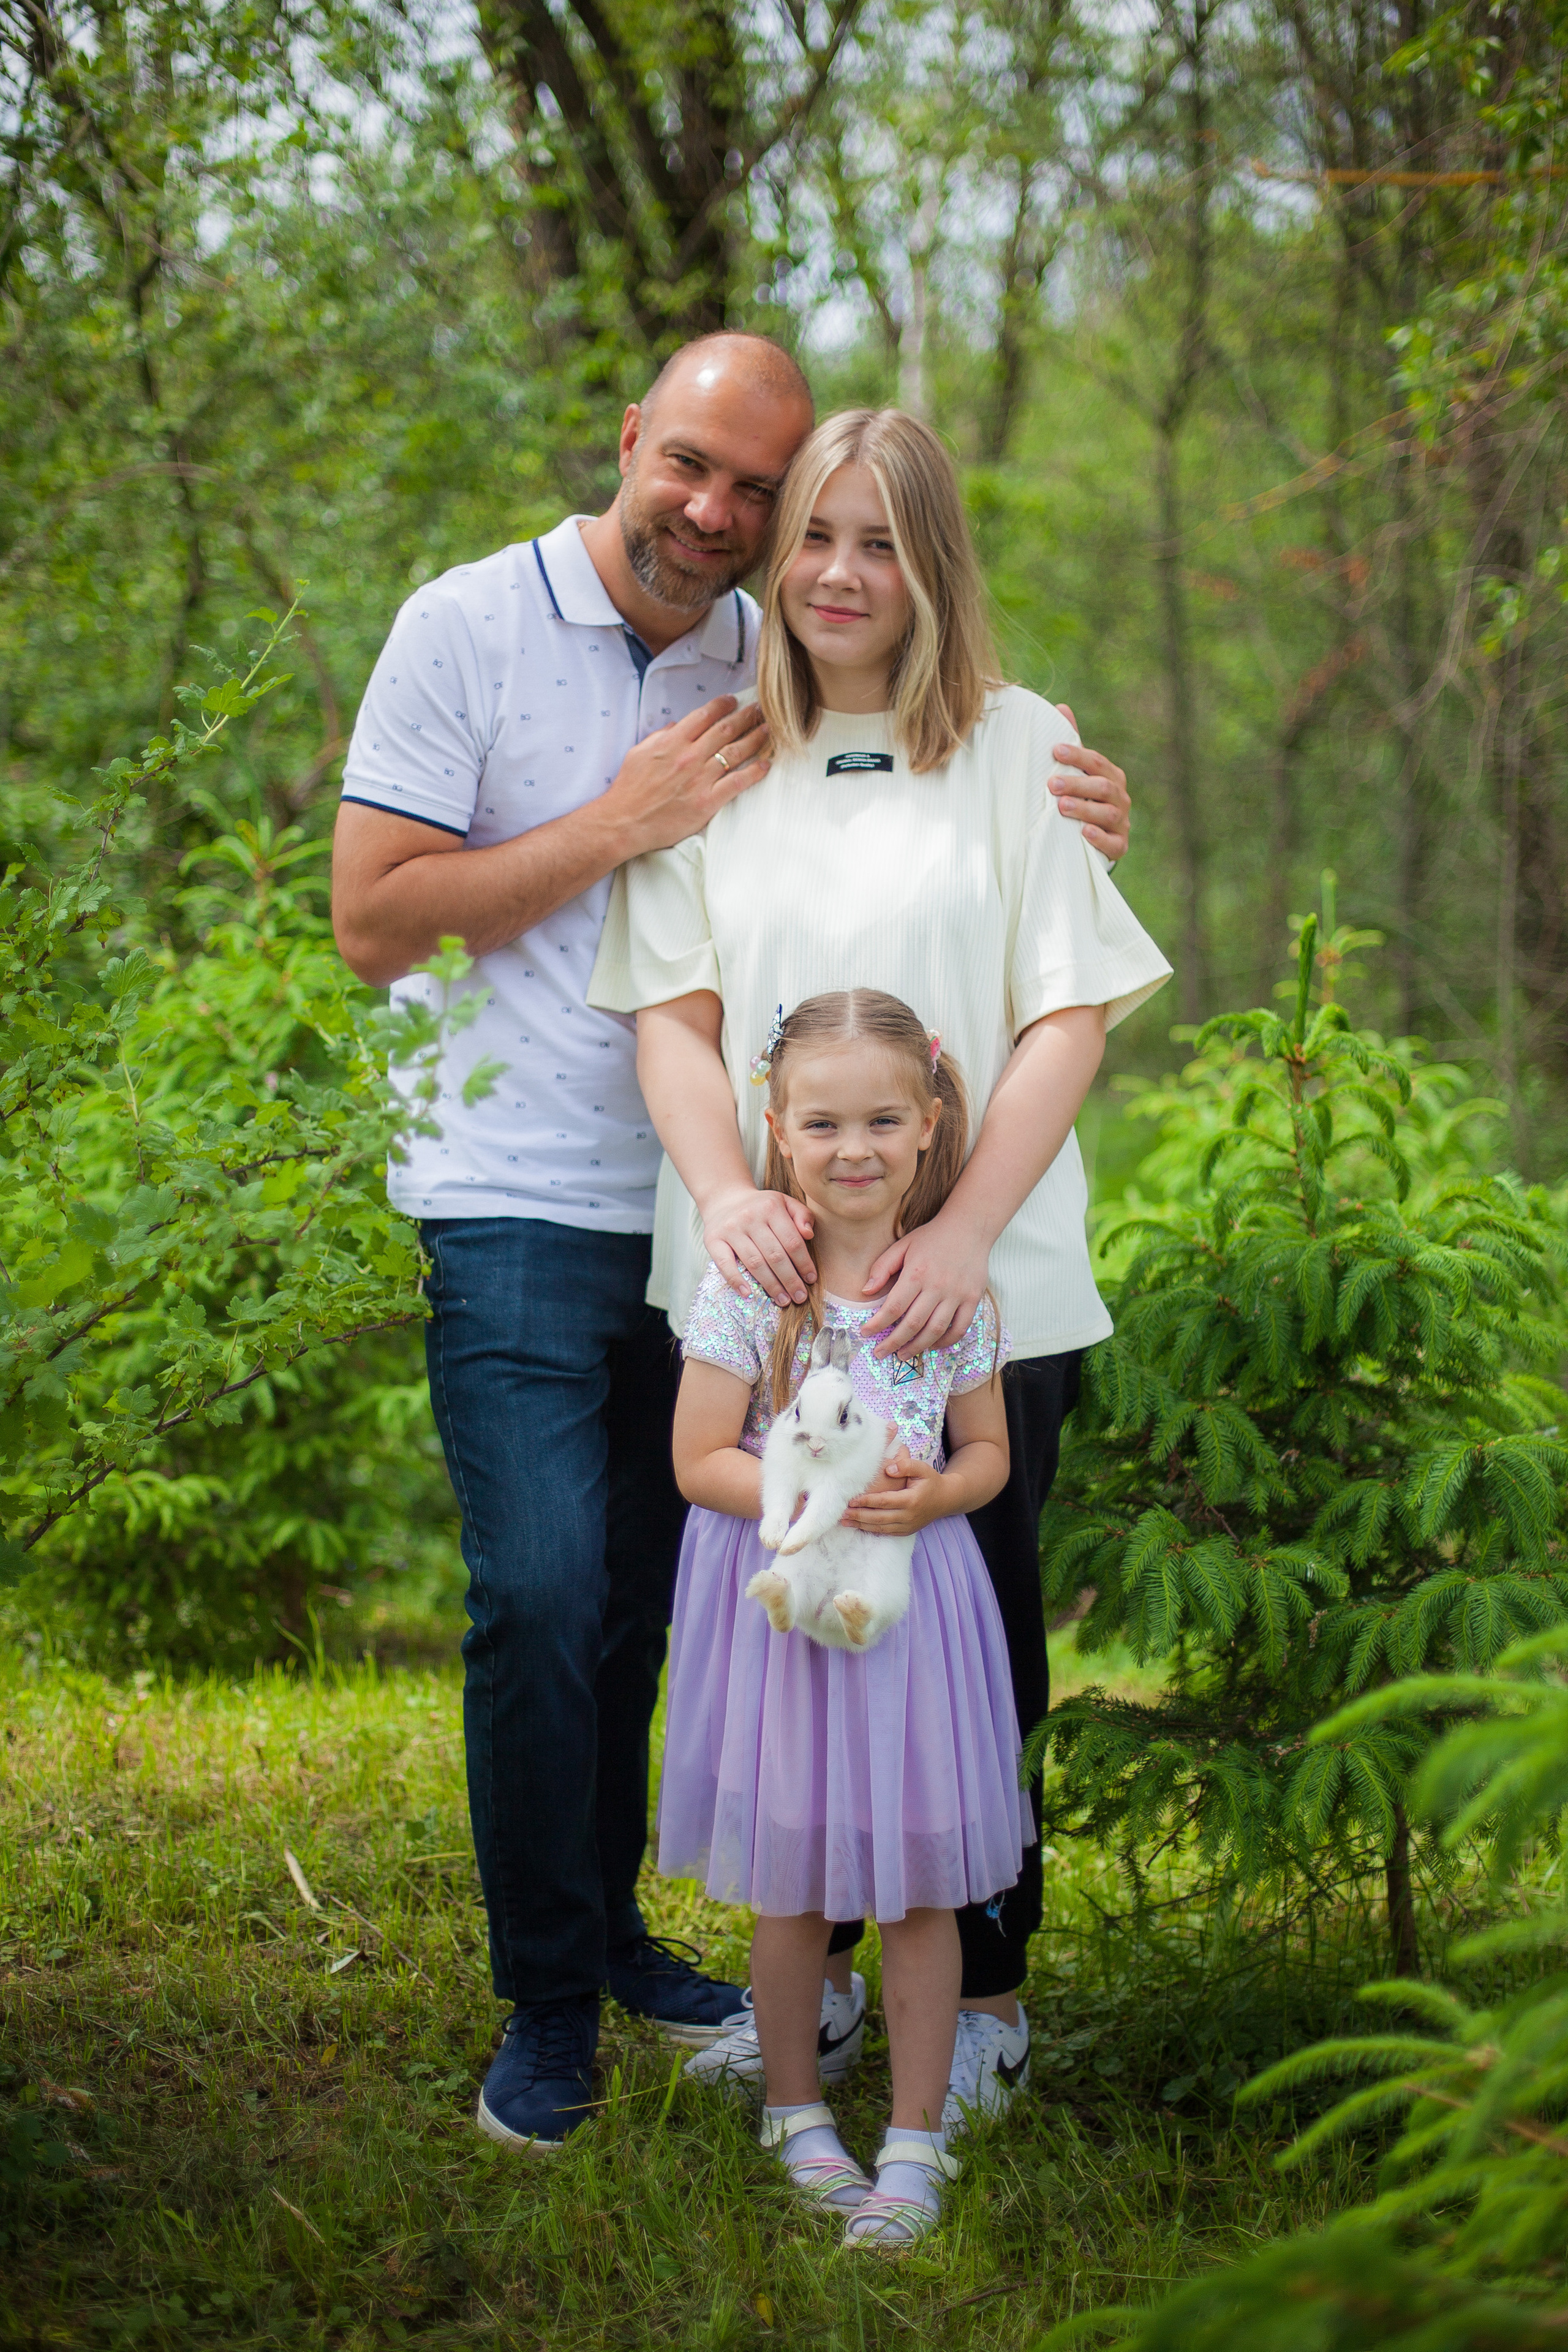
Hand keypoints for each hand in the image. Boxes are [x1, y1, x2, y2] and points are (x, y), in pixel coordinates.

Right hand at [605, 696, 771, 857]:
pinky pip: (737, 783)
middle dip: (746, 717)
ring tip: (768, 730)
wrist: (624, 822)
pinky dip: (754, 772)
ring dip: (755, 738)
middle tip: (760, 709)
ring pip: (735, 753)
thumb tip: (678, 726)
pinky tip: (766, 764)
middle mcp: (689, 756)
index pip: (704, 715)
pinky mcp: (708, 802)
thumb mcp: (639, 752)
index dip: (722, 705)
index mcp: (672, 742)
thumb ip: (661, 736)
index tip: (733, 700)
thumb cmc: (629, 789)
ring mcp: (700, 779)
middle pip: (725, 730)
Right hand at [703, 1183, 815, 1304]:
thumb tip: (809, 1234)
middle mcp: (750, 1217)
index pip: (792, 1241)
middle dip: (790, 1279)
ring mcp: (730, 1229)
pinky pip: (725, 1264)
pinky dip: (736, 1281)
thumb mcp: (785, 1202)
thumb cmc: (761, 1207)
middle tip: (800, 1297)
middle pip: (775, 1255)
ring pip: (754, 1263)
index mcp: (771, 1207)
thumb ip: (802, 1215)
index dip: (803, 1263)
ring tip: (783, 1300)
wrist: (724, 1199)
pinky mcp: (713, 1240)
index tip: (811, 1280)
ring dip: (771, 1285)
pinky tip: (748, 1294)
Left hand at [843, 1448, 947, 1535]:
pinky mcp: (906, 1531)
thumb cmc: (931, 1481)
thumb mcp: (922, 1468)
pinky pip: (886, 1533)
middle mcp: (909, 1516)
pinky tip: (859, 1526)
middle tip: (841, 1513)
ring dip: (861, 1525)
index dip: (867, 1501)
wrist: (946, 1499)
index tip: (851, 1499)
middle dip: (859, 1516)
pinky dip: (871, 1530)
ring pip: (880, 1528)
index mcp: (912, 1500)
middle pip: (879, 1518)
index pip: (884, 1502)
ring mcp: (908, 1526)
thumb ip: (906, 1465)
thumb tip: (889, 1468)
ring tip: (844, 1521)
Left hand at [860, 1212, 989, 1359]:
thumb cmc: (932, 1237)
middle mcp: (937, 1286)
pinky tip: (932, 1345)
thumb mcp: (902, 1245)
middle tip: (880, 1353)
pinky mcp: (973, 1299)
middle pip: (912, 1324)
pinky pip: (959, 1328)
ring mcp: (957, 1294)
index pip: (893, 1307)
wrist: (970, 1227)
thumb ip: (882, 1267)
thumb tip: (865, 1292)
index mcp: (916, 1273)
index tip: (865, 1333)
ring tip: (903, 1355)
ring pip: (935, 1331)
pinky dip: (945, 1342)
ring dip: (917, 1347)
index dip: (877, 1324)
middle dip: (893, 1343)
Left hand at [1048, 704, 1129, 861]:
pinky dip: (1099, 837)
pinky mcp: (1120, 846)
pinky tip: (1083, 833)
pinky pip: (1113, 843)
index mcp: (1111, 776)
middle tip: (1051, 784)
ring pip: (1107, 813)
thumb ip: (1072, 744)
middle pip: (1102, 787)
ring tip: (1061, 807)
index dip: (1077, 756)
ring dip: (1084, 808)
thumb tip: (1060, 707)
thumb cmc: (1083, 799)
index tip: (1055, 751)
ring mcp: (1122, 822)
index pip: (1096, 762)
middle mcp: (1120, 797)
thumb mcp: (1077, 772)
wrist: (1094, 839)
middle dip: (1077, 784)